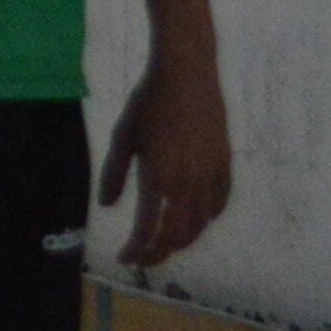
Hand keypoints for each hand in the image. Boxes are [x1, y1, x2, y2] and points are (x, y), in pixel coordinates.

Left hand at [94, 38, 227, 270]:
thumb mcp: (123, 136)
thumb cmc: (149, 102)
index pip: (147, 230)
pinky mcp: (224, 163)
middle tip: (143, 256)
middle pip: (176, 236)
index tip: (124, 258)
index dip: (135, 250)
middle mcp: (187, 183)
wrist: (187, 73)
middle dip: (158, 253)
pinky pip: (219, 202)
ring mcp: (209, 175)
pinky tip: (196, 218)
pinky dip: (206, 217)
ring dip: (181, 239)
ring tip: (165, 241)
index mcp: (158, 178)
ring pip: (199, 224)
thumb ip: (115, 174)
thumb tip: (107, 204)